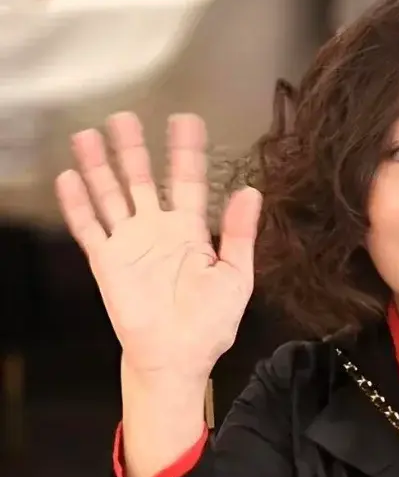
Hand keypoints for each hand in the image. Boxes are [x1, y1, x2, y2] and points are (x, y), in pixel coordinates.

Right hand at [55, 112, 260, 382]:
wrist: (178, 359)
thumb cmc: (210, 324)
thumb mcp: (236, 277)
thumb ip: (241, 234)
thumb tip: (251, 190)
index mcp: (191, 231)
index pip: (188, 181)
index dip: (186, 152)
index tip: (185, 120)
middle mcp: (157, 229)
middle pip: (142, 180)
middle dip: (133, 149)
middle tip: (125, 117)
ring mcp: (130, 243)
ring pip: (111, 195)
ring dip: (100, 167)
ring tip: (88, 135)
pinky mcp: (107, 262)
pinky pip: (89, 227)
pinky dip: (78, 204)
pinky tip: (69, 177)